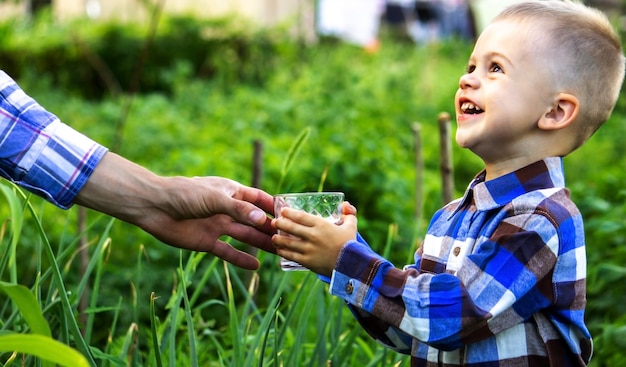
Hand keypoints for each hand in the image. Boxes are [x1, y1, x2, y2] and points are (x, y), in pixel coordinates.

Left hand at [75, 153, 275, 269]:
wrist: (154, 207)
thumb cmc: (184, 194)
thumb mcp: (215, 198)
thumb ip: (239, 210)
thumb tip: (263, 221)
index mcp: (231, 192)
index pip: (258, 198)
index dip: (272, 207)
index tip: (290, 215)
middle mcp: (228, 209)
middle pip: (254, 220)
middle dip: (270, 229)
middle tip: (289, 239)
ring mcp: (218, 226)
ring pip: (244, 236)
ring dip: (260, 244)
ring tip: (278, 253)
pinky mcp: (207, 241)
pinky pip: (227, 251)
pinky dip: (240, 259)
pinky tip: (255, 267)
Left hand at [272, 202, 357, 276]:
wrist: (351, 266)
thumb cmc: (350, 245)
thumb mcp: (351, 226)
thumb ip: (349, 213)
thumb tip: (345, 204)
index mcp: (321, 225)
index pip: (300, 216)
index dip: (289, 213)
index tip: (283, 211)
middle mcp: (313, 236)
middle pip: (291, 227)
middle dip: (280, 224)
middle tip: (274, 222)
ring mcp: (309, 249)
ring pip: (288, 242)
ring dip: (278, 239)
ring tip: (274, 237)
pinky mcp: (307, 261)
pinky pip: (291, 256)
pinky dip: (283, 252)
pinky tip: (279, 250)